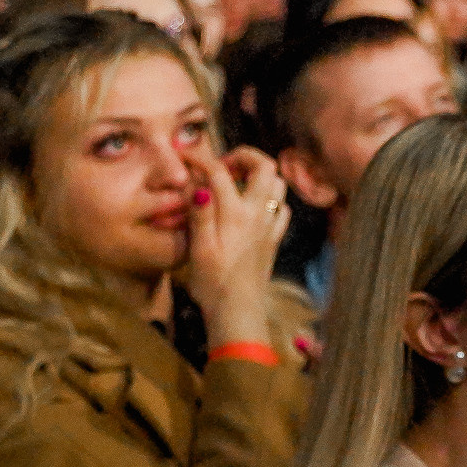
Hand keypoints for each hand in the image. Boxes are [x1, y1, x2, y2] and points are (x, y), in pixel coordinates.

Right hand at [181, 145, 287, 349]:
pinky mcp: (274, 238)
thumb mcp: (199, 248)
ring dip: (259, 175)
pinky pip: (282, 207)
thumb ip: (201, 214)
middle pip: (265, 166)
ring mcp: (270, 225)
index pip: (220, 171)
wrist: (239, 311)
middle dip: (244, 156)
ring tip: (235, 182)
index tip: (185, 157)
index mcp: (235, 213)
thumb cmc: (214, 283)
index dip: (201, 158)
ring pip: (278, 184)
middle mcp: (258, 214)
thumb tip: (199, 185)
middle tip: (221, 166)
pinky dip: (269, 198)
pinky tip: (252, 207)